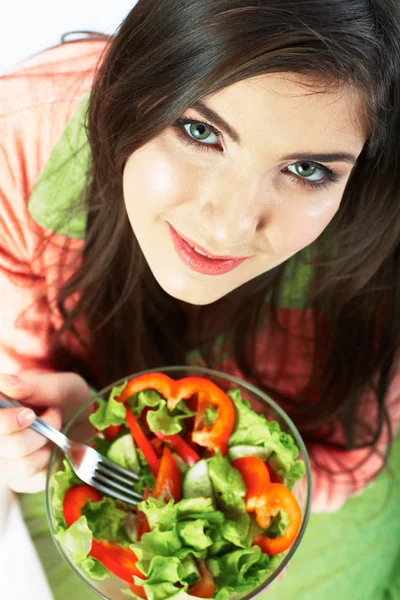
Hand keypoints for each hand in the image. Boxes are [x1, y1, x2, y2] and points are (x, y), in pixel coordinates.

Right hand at [0, 371, 91, 492]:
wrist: (85, 420)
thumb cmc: (68, 398)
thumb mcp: (59, 385)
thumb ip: (32, 385)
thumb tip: (5, 381)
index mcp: (1, 408)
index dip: (6, 423)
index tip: (29, 414)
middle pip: (6, 445)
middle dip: (38, 432)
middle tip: (54, 414)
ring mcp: (6, 460)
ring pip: (21, 465)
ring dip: (47, 447)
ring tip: (56, 431)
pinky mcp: (21, 479)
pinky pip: (35, 479)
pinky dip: (51, 464)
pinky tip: (54, 450)